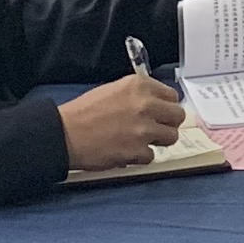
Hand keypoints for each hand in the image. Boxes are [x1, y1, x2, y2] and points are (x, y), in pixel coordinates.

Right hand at [58, 73, 185, 172]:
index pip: (172, 95)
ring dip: (158, 141)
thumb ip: (138, 95)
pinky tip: (127, 150)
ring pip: (171, 137)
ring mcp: (144, 129)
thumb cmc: (84, 113)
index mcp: (140, 86)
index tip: (162, 112)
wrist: (65, 133)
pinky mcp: (138, 150)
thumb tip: (156, 104)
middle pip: (178, 116)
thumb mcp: (114, 90)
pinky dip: (141, 156)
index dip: (167, 106)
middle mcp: (146, 105)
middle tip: (156, 128)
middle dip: (168, 124)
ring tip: (140, 141)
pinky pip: (152, 156)